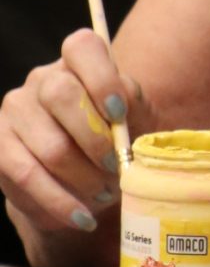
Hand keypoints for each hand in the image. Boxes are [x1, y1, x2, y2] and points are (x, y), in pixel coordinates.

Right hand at [0, 32, 150, 241]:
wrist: (90, 175)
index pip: (82, 48)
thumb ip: (135, 112)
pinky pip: (26, 178)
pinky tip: (82, 218)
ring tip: (105, 197)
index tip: (120, 114)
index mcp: (78, 61)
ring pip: (47, 146)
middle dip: (95, 140)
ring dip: (82, 180)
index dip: (101, 78)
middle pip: (60, 96)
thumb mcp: (138, 120)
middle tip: (117, 168)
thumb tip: (122, 122)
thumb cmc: (120, 138)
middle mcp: (41, 80)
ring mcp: (14, 112)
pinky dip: (59, 204)